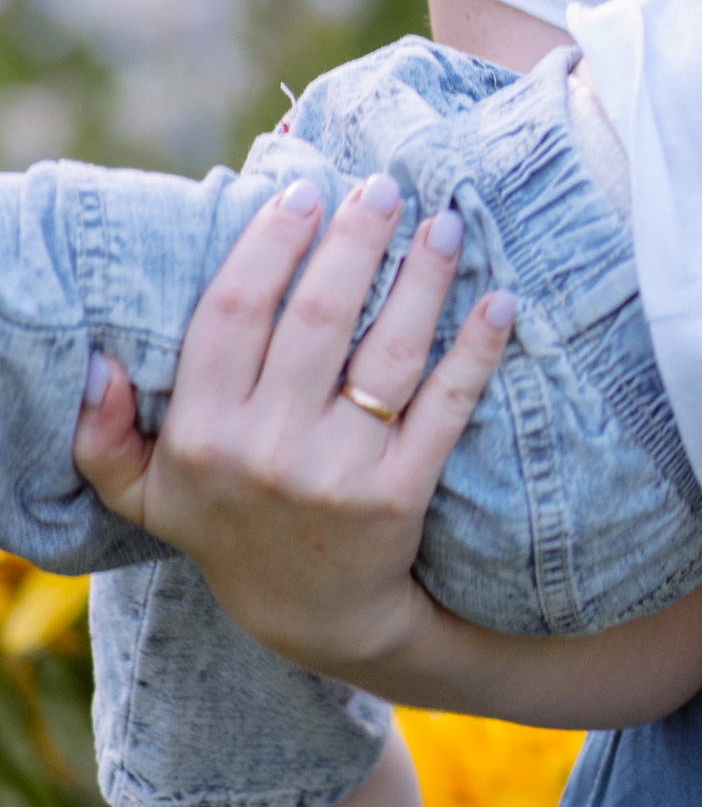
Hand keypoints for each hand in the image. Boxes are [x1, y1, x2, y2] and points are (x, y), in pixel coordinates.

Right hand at [71, 175, 513, 679]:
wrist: (315, 618)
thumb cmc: (228, 529)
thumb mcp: (145, 493)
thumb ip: (103, 434)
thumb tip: (97, 363)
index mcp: (202, 433)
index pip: (233, 312)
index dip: (270, 246)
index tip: (302, 194)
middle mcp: (267, 448)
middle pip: (318, 316)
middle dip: (356, 240)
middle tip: (384, 188)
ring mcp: (338, 471)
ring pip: (387, 350)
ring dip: (422, 278)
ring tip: (444, 223)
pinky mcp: (401, 493)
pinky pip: (445, 405)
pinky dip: (476, 350)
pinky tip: (501, 301)